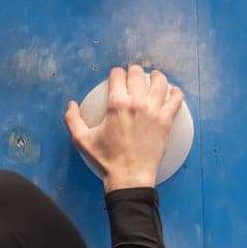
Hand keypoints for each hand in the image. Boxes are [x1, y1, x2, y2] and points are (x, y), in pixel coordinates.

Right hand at [62, 64, 184, 192]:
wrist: (130, 176)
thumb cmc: (106, 160)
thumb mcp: (82, 140)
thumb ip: (73, 120)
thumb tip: (71, 104)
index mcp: (116, 103)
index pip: (117, 75)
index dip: (116, 73)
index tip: (116, 77)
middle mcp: (136, 102)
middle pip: (137, 74)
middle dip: (134, 70)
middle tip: (134, 75)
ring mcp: (154, 110)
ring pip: (159, 82)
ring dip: (157, 76)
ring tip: (155, 77)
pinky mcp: (166, 120)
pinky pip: (175, 100)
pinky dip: (175, 93)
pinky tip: (173, 92)